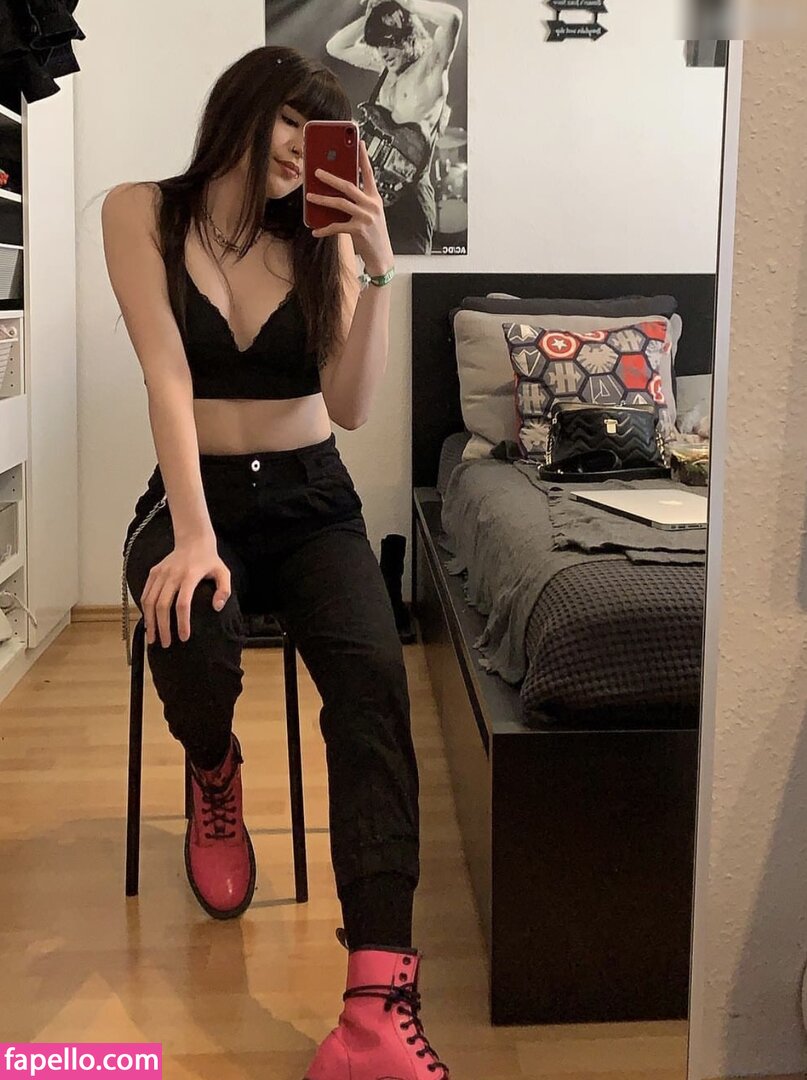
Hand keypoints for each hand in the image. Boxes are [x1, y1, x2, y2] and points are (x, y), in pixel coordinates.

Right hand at [141, 535, 230, 647]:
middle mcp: (172, 574)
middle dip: (163, 627)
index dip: (182, 622)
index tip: (184, 637)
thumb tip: (216, 607)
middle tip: (166, 644)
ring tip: (153, 638)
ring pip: (150, 601)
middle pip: (162, 605)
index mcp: (190, 576)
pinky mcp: (153, 572)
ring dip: (150, 621)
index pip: (182, 604)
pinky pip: (145, 593)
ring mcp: (160, 573)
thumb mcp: (223, 573)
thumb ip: (224, 590)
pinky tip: (148, 622)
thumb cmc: (209, 560)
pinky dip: (145, 609)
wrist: (193, 540)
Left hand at [305, 140, 393, 276]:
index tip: (359, 142)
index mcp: (375, 198)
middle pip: (349, 186)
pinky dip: (324, 229)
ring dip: (322, 199)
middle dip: (331, 177)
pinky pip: (336, 226)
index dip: (363, 157)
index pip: (369, 173)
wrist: (381, 257)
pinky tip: (315, 231)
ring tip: (310, 196)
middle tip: (317, 171)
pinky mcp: (358, 230)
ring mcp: (365, 217)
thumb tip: (337, 193)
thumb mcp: (370, 215)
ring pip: (340, 203)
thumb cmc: (373, 235)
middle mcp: (371, 205)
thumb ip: (358, 202)